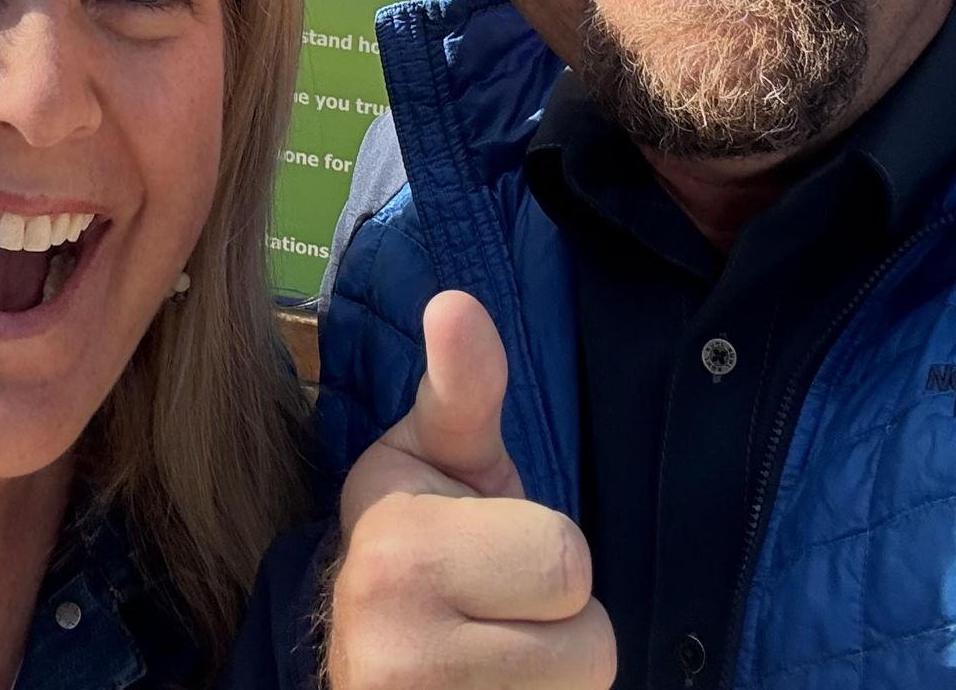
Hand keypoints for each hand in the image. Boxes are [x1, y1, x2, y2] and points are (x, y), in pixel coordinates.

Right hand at [327, 291, 614, 689]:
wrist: (364, 667)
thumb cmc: (418, 543)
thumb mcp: (436, 458)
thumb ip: (464, 388)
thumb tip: (456, 302)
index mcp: (398, 549)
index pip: (567, 562)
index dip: (544, 556)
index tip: (479, 553)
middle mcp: (396, 649)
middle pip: (591, 645)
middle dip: (561, 626)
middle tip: (499, 616)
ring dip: (554, 680)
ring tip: (496, 663)